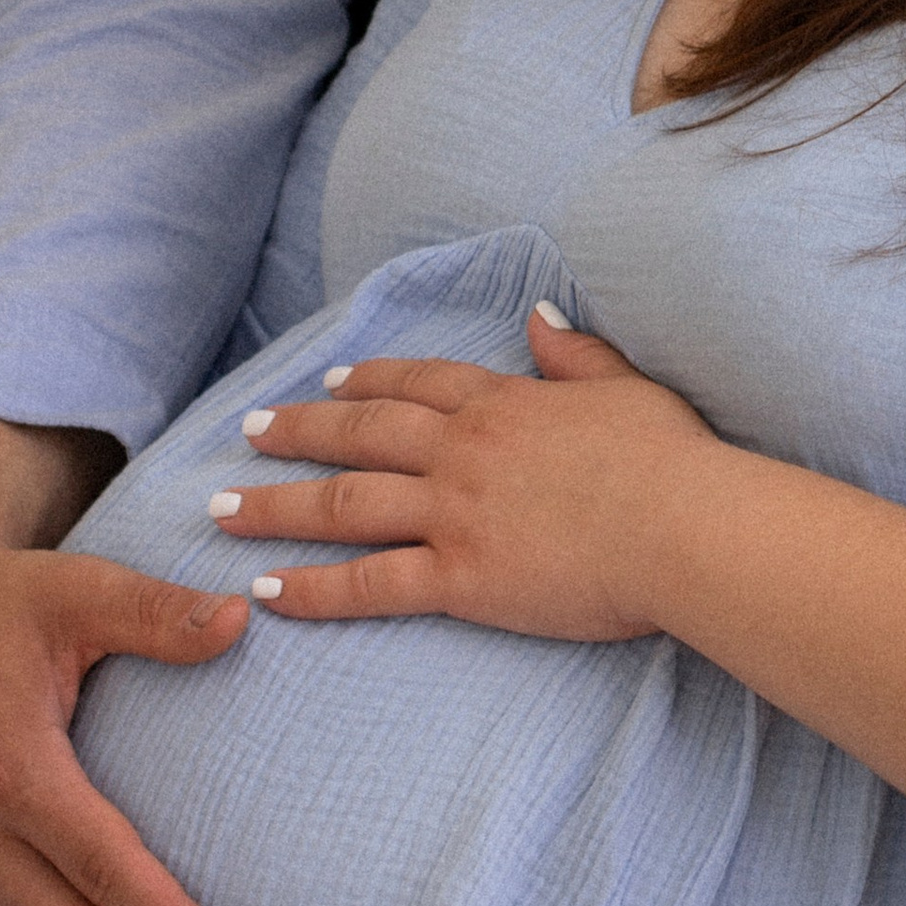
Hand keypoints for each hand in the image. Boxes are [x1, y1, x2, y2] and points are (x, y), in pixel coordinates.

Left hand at [221, 311, 720, 635]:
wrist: (683, 527)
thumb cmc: (670, 459)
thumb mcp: (625, 386)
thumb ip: (575, 353)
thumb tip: (539, 314)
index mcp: (502, 405)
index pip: (417, 385)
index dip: (369, 382)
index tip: (329, 383)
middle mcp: (463, 452)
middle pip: (361, 435)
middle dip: (298, 432)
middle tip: (249, 431)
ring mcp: (453, 514)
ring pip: (345, 504)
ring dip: (277, 505)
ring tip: (222, 510)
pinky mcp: (459, 579)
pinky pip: (370, 583)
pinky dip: (315, 589)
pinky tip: (269, 591)